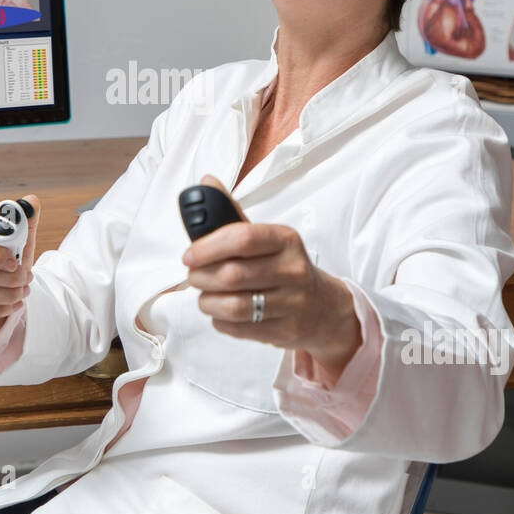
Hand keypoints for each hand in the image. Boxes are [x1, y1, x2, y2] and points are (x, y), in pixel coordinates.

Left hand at [180, 176, 361, 376]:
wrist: (324, 307)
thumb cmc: (285, 267)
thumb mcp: (267, 238)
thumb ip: (233, 215)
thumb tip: (206, 183)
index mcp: (286, 240)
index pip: (242, 238)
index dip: (208, 247)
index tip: (188, 255)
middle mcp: (293, 270)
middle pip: (232, 275)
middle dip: (201, 277)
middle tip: (193, 276)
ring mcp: (292, 303)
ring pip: (233, 306)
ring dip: (207, 302)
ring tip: (205, 296)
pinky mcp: (285, 331)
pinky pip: (238, 328)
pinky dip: (220, 321)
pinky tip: (222, 313)